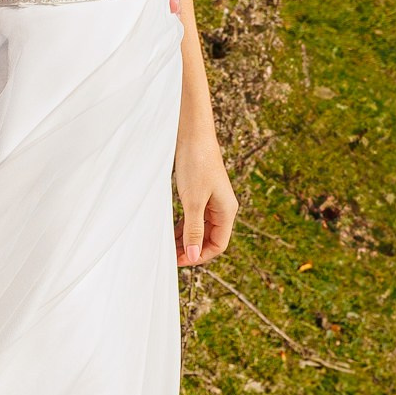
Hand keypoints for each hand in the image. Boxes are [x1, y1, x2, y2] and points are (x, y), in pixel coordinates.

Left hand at [174, 127, 236, 265]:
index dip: (200, 255)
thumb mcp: (193, 201)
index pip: (218, 245)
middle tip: (170, 255)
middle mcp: (222, 208)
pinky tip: (171, 231)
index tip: (179, 260)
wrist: (193, 134)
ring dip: (186, 239)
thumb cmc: (196, 164)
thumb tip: (192, 256)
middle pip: (209, 238)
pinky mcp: (202, 194)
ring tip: (168, 246)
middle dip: (191, 249)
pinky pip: (195, 217)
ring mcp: (212, 201)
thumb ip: (193, 230)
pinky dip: (184, 226)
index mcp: (227, 211)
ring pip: (201, 229)